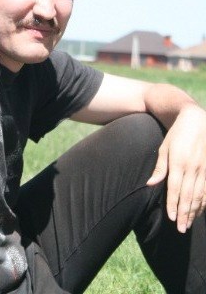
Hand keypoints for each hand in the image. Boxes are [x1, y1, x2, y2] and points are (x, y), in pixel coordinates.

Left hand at [147, 104, 205, 232]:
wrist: (197, 121)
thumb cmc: (176, 135)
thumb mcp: (164, 148)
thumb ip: (160, 167)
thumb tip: (150, 184)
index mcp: (179, 163)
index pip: (175, 189)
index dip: (173, 205)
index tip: (172, 219)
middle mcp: (193, 168)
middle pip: (188, 196)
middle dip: (185, 213)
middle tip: (181, 229)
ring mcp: (204, 169)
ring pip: (200, 195)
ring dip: (195, 211)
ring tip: (189, 223)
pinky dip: (205, 202)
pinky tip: (201, 210)